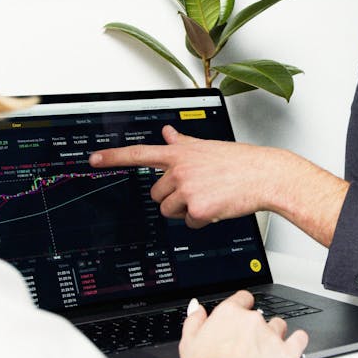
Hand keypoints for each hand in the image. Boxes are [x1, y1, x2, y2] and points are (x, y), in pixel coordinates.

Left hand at [90, 125, 275, 226]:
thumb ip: (183, 143)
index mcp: (180, 152)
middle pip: (156, 194)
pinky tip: (217, 206)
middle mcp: (180, 169)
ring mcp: (187, 189)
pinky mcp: (198, 208)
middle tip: (197, 190)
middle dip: (173, 197)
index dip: (112, 157)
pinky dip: (201, 220)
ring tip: (209, 197)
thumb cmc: (240, 162)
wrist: (264, 175)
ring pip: (170, 211)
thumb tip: (168, 134)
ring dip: (186, 210)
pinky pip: (188, 223)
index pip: (139, 153)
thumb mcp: (207, 147)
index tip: (93, 159)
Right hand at [180, 289, 307, 357]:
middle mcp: (252, 320)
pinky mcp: (287, 353)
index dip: (243, 307)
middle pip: (260, 315)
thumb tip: (197, 307)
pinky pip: (300, 339)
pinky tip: (294, 343)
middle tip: (247, 346)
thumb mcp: (188, 343)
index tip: (242, 315)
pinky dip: (298, 340)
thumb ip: (194, 320)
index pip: (243, 299)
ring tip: (266, 351)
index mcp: (229, 314)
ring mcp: (271, 335)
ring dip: (274, 334)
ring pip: (279, 326)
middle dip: (255, 328)